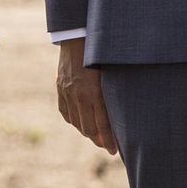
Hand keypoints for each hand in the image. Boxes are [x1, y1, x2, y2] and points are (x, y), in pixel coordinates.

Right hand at [55, 37, 118, 154]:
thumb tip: (126, 114)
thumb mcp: (112, 74)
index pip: (102, 126)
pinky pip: (65, 112)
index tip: (115, 151)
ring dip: (86, 132)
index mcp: (94, 92)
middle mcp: (79, 95)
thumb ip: (115, 95)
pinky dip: (73, 120)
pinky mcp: (60, 87)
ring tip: (96, 136)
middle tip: (107, 146)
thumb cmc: (102, 55)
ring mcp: (67, 92)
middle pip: (88, 128)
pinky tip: (81, 122)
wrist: (78, 37)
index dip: (109, 141)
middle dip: (99, 141)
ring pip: (76, 122)